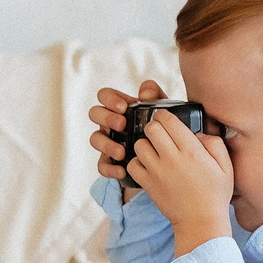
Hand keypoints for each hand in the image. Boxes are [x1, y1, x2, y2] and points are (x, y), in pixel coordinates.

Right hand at [88, 79, 166, 196]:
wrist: (168, 156)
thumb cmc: (162, 127)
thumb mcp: (162, 110)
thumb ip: (156, 97)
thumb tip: (145, 92)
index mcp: (119, 107)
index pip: (105, 95)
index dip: (109, 99)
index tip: (123, 107)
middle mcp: (109, 122)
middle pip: (94, 113)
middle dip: (106, 118)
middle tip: (122, 124)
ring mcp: (107, 141)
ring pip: (95, 139)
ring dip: (106, 144)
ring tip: (122, 152)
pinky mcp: (109, 161)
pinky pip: (101, 165)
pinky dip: (110, 168)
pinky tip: (122, 170)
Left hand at [125, 107, 232, 251]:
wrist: (200, 222)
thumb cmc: (215, 195)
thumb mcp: (226, 166)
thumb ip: (215, 143)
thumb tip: (198, 133)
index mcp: (192, 151)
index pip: (169, 120)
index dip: (165, 115)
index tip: (167, 119)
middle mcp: (172, 158)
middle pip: (151, 128)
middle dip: (154, 127)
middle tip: (160, 133)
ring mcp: (158, 172)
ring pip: (139, 145)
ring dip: (145, 144)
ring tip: (154, 150)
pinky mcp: (148, 184)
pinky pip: (132, 165)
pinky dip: (137, 163)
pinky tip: (147, 166)